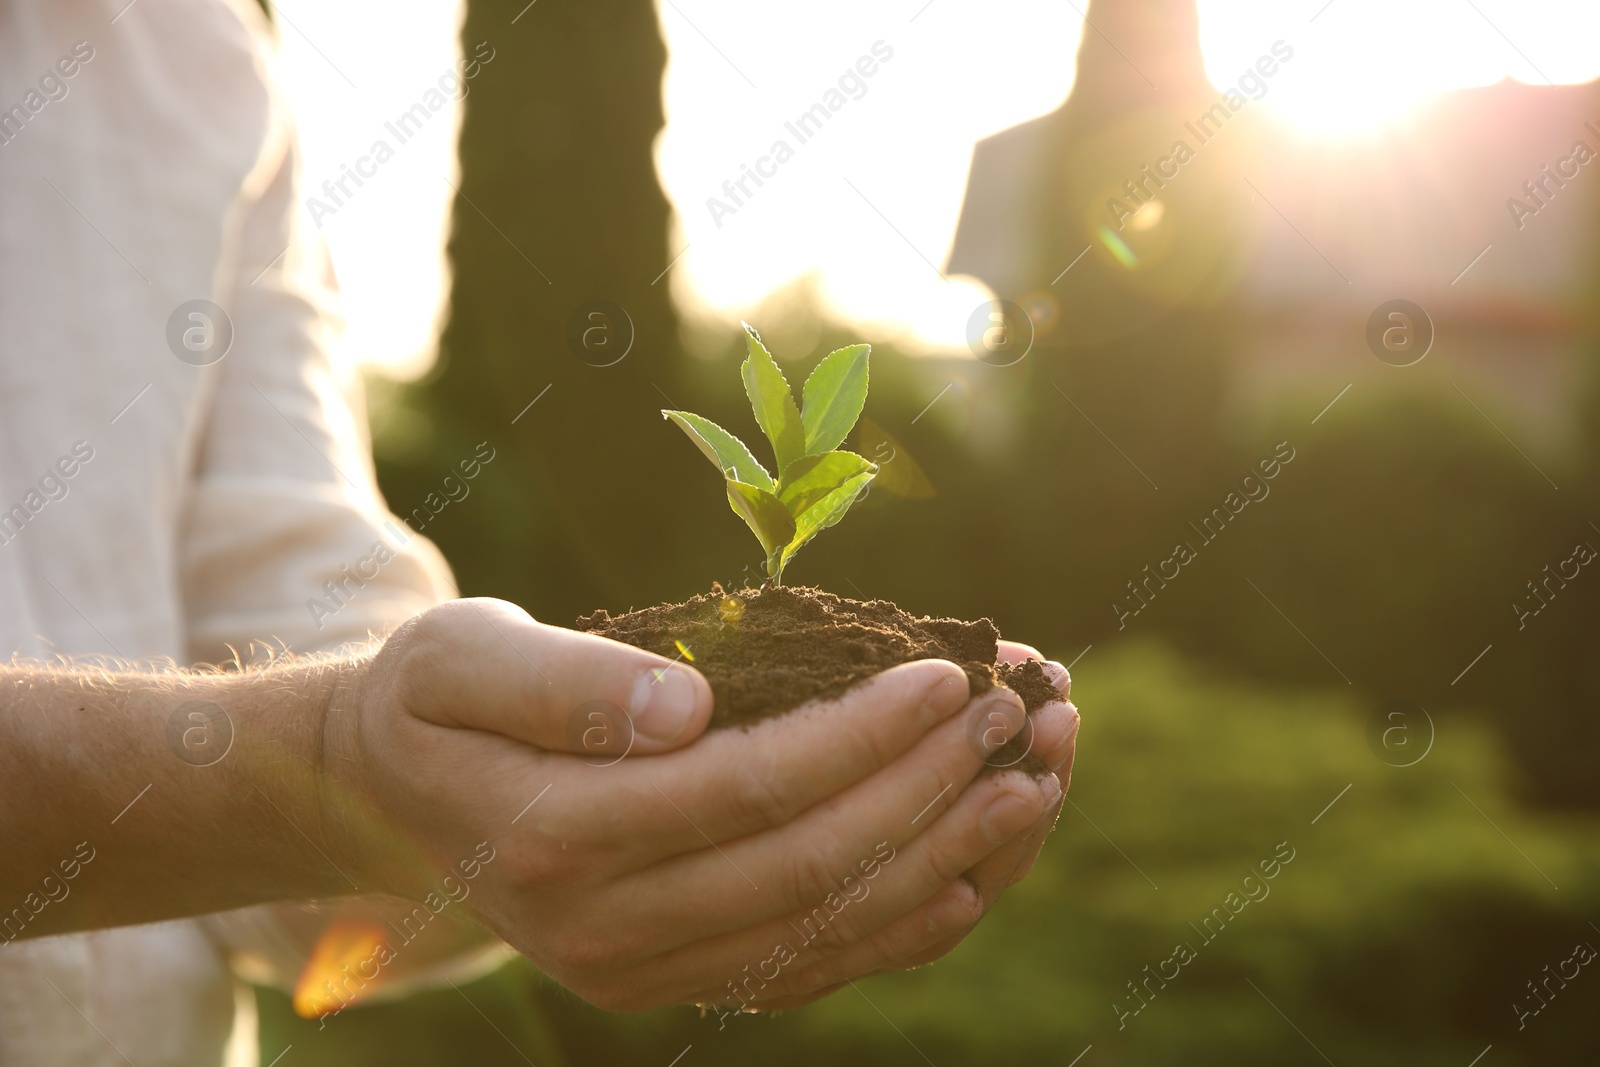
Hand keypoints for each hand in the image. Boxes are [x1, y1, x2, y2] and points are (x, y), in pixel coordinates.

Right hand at [319, 598, 1068, 1011]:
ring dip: (949, 856)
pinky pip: (816, 965)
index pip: (743, 792)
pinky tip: (979, 866)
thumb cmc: (436, 700)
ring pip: (829, 929)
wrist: (394, 798)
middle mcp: (604, 931)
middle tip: (1020, 715)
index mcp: (553, 837)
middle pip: (807, 869)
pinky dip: (908, 921)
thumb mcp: (462, 657)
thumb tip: (685, 712)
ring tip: (1036, 780)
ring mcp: (646, 969)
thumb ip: (565, 682)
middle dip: (929, 790)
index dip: (858, 736)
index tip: (950, 673)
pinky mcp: (681, 976)